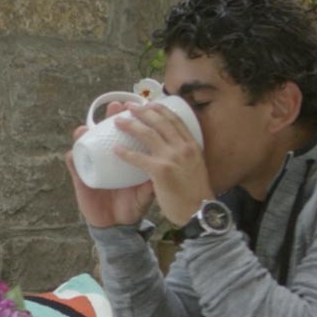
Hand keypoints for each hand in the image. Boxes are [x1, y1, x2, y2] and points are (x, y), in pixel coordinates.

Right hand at [64, 101, 156, 228]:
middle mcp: (107, 158)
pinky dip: (72, 158)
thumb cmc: (131, 206)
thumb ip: (154, 179)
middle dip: (110, 117)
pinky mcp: (81, 180)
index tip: (140, 107)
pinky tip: (73, 151)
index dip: (133, 119)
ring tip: (87, 127)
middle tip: (117, 107)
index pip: (127, 134)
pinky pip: (75, 166)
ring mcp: (93, 167)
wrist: (117, 226)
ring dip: (85, 133)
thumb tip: (168, 164)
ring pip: (86, 144)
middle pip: (106, 132)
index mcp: (124, 158)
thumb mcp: (146, 192)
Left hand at [113, 102, 214, 225]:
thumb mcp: (196, 167)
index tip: (149, 103)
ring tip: (117, 121)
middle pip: (160, 122)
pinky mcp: (161, 171)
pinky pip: (139, 158)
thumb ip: (185, 157)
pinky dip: (126, 153)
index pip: (175, 120)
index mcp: (192, 145)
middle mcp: (184, 147)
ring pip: (148, 134)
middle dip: (143, 111)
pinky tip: (116, 150)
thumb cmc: (196, 195)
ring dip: (131, 125)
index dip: (160, 109)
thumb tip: (174, 149)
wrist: (200, 213)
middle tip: (129, 106)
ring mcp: (173, 158)